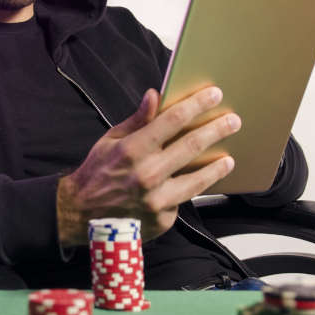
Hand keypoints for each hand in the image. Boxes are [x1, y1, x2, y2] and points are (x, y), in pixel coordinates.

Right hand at [56, 86, 240, 246]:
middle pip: (191, 146)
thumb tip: (154, 95)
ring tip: (229, 159)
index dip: (196, 105)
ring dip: (217, 167)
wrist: (81, 215)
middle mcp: (146, 174)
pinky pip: (183, 200)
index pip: (173, 120)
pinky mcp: (162, 219)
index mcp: (132, 150)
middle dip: (217, 130)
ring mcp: (156, 200)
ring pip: (198, 180)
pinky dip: (190, 191)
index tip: (214, 95)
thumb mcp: (110, 141)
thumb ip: (136, 120)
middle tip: (234, 122)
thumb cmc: (96, 173)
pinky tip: (198, 185)